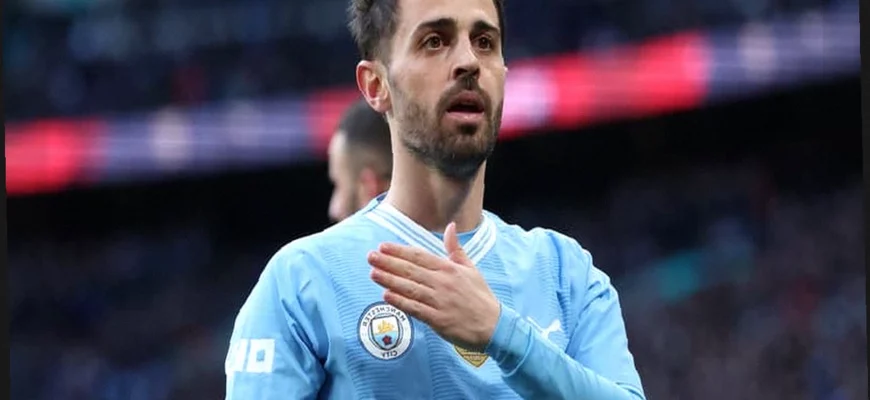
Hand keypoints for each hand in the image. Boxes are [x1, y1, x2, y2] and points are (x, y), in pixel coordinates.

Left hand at [368, 222, 500, 351]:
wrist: (493, 325)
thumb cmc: (480, 296)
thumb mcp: (471, 268)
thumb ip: (455, 249)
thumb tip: (450, 226)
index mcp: (449, 268)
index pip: (419, 256)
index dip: (400, 251)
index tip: (383, 246)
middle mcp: (443, 282)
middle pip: (411, 270)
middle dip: (388, 263)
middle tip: (370, 256)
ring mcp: (440, 301)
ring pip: (410, 288)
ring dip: (390, 280)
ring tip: (373, 273)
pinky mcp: (438, 319)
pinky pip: (415, 309)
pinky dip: (400, 302)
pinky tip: (386, 296)